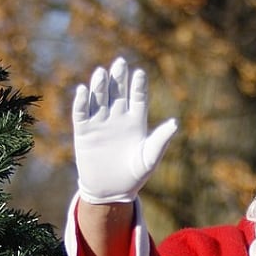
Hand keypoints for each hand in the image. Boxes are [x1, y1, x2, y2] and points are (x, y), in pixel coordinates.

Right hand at [72, 57, 177, 203]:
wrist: (111, 191)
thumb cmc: (135, 176)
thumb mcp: (149, 158)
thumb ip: (160, 140)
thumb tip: (174, 123)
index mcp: (136, 120)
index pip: (137, 97)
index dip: (138, 85)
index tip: (139, 73)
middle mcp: (118, 117)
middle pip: (118, 91)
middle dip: (118, 77)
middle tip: (120, 63)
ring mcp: (100, 122)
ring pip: (99, 98)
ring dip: (99, 85)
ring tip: (101, 73)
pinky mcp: (84, 131)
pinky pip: (81, 113)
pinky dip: (81, 102)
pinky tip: (83, 91)